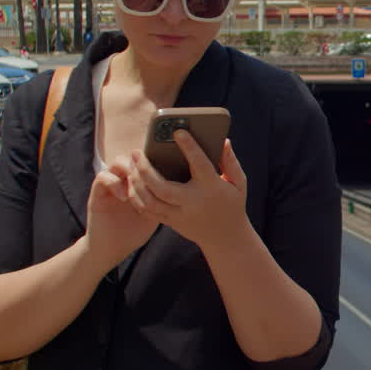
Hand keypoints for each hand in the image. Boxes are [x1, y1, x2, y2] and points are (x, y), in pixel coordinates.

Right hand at [84, 161, 158, 271]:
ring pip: (117, 162)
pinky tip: (125, 197)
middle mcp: (124, 180)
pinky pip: (103, 177)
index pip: (146, 161)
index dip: (155, 159)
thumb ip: (164, 199)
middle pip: (132, 156)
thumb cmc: (135, 232)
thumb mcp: (155, 213)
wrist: (112, 249)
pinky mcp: (97, 193)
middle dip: (142, 161)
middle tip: (152, 172)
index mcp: (138, 183)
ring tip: (138, 183)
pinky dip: (114, 183)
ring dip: (129, 169)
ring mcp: (110, 185)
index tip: (167, 164)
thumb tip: (186, 189)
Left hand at [124, 131, 249, 248]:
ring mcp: (179, 215)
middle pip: (162, 187)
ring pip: (150, 200)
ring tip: (131, 166)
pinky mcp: (170, 222)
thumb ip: (231, 162)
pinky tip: (132, 182)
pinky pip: (147, 211)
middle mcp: (193, 202)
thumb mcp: (239, 183)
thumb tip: (224, 141)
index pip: (199, 165)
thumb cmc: (233, 204)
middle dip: (145, 169)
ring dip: (136, 182)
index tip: (178, 131)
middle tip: (136, 152)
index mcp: (212, 188)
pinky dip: (136, 196)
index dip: (189, 147)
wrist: (226, 238)